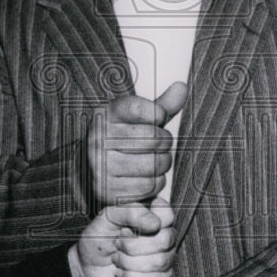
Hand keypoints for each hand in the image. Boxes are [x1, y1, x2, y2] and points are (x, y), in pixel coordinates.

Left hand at [75, 199, 175, 276]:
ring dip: (129, 262)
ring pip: (160, 261)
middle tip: (117, 243)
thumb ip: (131, 212)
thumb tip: (155, 224)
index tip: (126, 226)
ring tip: (116, 258)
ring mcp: (165, 259)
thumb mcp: (108, 218)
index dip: (148, 221)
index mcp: (154, 216)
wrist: (88, 269)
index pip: (167, 214)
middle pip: (165, 240)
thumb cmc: (99, 239)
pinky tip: (120, 272)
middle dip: (133, 245)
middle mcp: (164, 236)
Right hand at [87, 81, 187, 205]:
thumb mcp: (141, 119)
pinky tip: (146, 177)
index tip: (158, 117)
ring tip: (154, 161)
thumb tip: (181, 87)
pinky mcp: (105, 189)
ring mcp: (100, 164)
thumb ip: (163, 105)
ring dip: (162, 165)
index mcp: (106, 114)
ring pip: (154, 164)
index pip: (138, 108)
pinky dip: (155, 184)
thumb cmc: (126, 139)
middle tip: (160, 145)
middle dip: (165, 143)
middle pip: (153, 138)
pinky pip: (147, 186)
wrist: (95, 169)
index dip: (157, 113)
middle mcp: (98, 138)